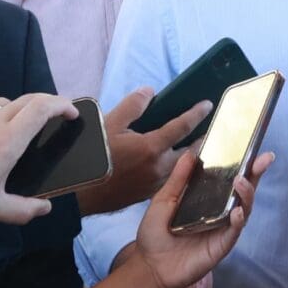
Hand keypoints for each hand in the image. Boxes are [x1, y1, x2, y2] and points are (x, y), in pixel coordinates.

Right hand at [79, 87, 210, 214]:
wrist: (79, 195)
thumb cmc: (93, 157)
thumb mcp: (109, 124)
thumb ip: (132, 106)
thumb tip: (150, 91)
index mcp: (152, 147)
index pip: (182, 126)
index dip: (197, 113)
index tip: (208, 105)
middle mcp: (160, 168)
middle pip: (190, 151)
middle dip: (200, 140)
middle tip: (208, 129)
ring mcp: (156, 184)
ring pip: (181, 168)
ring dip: (189, 156)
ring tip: (193, 145)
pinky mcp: (149, 195)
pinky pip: (169, 179)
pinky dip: (176, 169)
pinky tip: (170, 163)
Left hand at [130, 147, 271, 287]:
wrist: (148, 266)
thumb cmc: (154, 235)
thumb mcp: (164, 200)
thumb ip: (179, 178)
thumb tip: (191, 153)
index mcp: (207, 199)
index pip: (229, 178)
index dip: (243, 163)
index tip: (253, 145)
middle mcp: (219, 213)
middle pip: (244, 191)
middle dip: (256, 173)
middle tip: (264, 157)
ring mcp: (222, 229)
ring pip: (244, 210)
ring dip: (247, 194)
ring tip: (242, 181)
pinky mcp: (220, 247)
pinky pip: (234, 232)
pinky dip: (237, 221)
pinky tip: (236, 211)